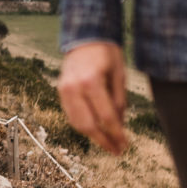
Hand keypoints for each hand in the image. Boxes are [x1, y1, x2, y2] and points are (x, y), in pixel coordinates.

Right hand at [57, 40, 129, 155]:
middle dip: (104, 141)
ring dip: (93, 136)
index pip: (106, 116)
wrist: (84, 36)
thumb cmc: (106, 53)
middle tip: (117, 151)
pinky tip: (96, 130)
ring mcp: (65, 90)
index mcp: (91, 82)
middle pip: (89, 125)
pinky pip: (71, 116)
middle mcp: (74, 88)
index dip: (117, 134)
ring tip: (108, 143)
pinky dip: (84, 126)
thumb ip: (119, 100)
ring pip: (77, 124)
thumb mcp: (119, 74)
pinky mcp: (61, 92)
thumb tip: (119, 126)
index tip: (125, 145)